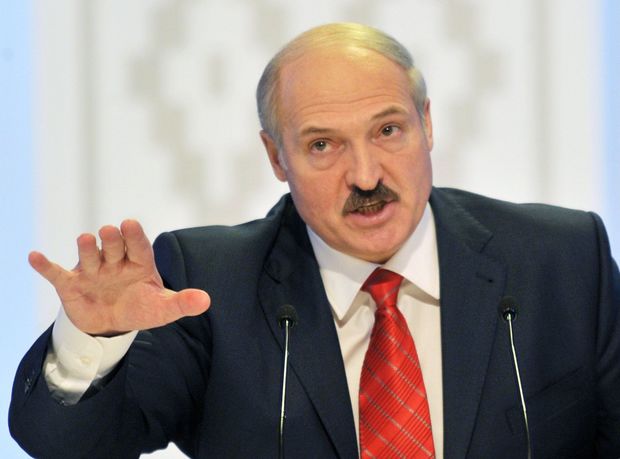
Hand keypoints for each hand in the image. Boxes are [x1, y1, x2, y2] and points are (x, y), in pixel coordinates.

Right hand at [28, 220, 209, 335]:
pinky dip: (45, 266)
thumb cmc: (141, 308)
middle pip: (114, 246)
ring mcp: (92, 271)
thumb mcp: (163, 309)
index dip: (135, 236)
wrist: (112, 325)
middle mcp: (115, 262)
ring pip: (89, 255)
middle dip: (113, 240)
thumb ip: (182, 303)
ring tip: (86, 240)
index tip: (131, 224)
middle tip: (110, 232)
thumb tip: (206, 300)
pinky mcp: (71, 284)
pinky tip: (34, 257)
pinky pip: (56, 273)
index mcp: (139, 263)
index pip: (139, 246)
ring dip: (87, 248)